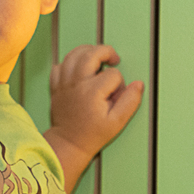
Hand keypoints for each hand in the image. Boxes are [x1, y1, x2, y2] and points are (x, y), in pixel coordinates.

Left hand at [45, 44, 143, 192]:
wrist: (69, 142)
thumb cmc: (93, 134)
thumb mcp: (117, 122)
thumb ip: (130, 102)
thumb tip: (138, 84)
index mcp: (92, 93)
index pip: (113, 74)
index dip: (120, 82)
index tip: (117, 94)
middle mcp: (76, 84)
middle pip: (91, 54)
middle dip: (106, 52)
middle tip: (114, 58)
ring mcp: (64, 84)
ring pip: (74, 55)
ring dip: (88, 51)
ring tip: (98, 57)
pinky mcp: (56, 86)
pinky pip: (60, 65)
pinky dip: (70, 62)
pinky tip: (79, 68)